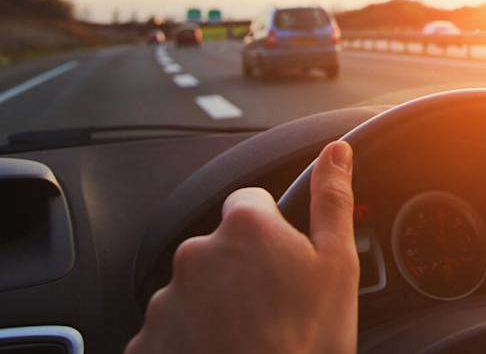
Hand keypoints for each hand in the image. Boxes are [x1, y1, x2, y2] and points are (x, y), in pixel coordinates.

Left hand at [125, 141, 358, 352]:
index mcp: (244, 228)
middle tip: (274, 308)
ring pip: (197, 289)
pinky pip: (172, 329)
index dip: (274, 229)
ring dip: (217, 306)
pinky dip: (192, 340)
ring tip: (249, 339)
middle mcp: (196, 253)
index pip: (252, 202)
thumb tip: (335, 153)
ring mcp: (167, 300)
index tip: (286, 261)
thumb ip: (332, 200)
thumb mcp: (338, 266)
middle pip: (222, 247)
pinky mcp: (148, 341)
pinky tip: (223, 353)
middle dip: (243, 270)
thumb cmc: (307, 343)